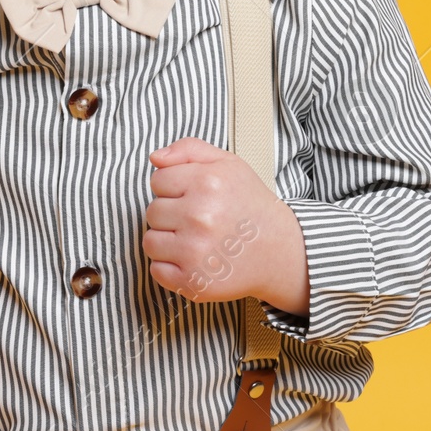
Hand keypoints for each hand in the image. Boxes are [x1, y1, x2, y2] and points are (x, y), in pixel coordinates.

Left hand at [144, 137, 309, 313]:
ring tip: (194, 239)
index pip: (158, 181)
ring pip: (150, 242)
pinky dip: (170, 268)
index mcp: (206, 182)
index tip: (194, 196)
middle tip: (199, 219)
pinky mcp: (194, 281)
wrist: (279, 250)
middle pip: (152, 212)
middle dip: (171, 214)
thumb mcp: (227, 163)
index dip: (174, 188)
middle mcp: (200, 216)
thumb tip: (155, 158)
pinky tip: (193, 260)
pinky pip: (157, 270)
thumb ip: (189, 149)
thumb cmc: (250, 205)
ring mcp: (195, 251)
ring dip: (167, 241)